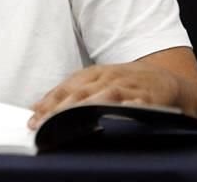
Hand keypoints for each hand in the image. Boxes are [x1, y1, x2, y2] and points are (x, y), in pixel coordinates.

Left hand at [27, 62, 180, 128]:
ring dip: (87, 106)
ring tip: (71, 118)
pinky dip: (131, 105)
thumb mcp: (95, 83)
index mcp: (92, 73)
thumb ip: (69, 94)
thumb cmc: (124, 82)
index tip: (33, 119)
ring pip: (104, 95)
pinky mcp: (147, 95)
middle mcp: (107, 77)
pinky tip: (123, 112)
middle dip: (60, 109)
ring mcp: (127, 85)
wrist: (163, 77)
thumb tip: (37, 107)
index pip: (65, 88)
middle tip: (44, 123)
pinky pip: (138, 100)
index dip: (48, 104)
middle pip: (80, 92)